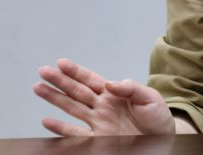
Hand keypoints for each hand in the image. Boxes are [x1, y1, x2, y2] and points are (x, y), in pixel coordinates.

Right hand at [34, 58, 175, 135]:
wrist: (163, 139)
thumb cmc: (157, 116)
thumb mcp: (149, 97)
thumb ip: (130, 88)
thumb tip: (109, 84)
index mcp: (113, 93)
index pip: (90, 80)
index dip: (76, 71)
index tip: (61, 63)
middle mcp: (102, 106)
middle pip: (76, 91)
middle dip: (59, 81)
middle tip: (42, 71)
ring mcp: (98, 123)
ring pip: (71, 109)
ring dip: (55, 99)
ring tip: (38, 88)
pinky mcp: (98, 139)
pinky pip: (76, 134)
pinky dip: (60, 129)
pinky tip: (46, 121)